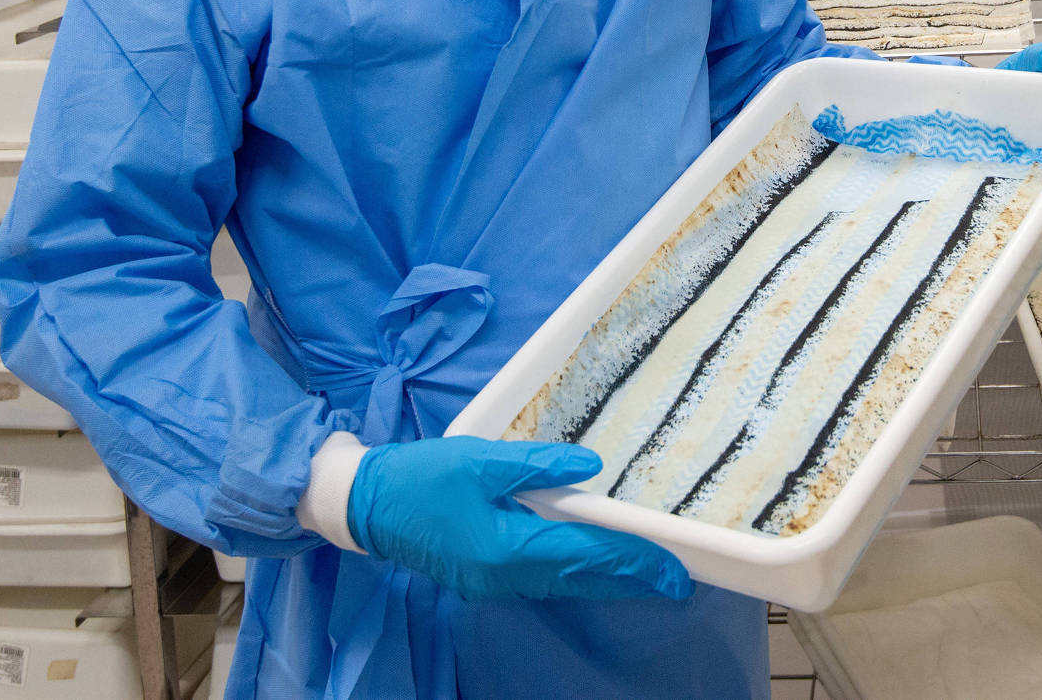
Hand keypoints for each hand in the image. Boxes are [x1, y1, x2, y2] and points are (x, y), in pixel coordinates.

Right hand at [346, 436, 691, 602]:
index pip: (585, 553)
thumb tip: (590, 468)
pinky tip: (590, 565)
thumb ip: (537, 465)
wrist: (365, 505)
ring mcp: (492, 581)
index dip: (632, 558)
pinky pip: (542, 579)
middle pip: (580, 576)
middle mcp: (504, 574)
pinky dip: (574, 573)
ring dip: (605, 578)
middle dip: (629, 578)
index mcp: (506, 547)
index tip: (672, 566)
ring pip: (562, 582)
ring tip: (644, 573)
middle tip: (675, 580)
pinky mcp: (482, 576)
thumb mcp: (479, 460)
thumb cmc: (421, 477)